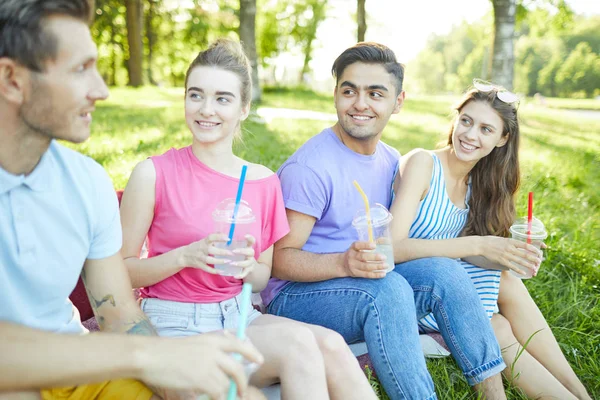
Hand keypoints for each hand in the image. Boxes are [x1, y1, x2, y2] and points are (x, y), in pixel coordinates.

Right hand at [142, 332, 263, 399]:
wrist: (150, 355)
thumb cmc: (166, 351)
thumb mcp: (193, 343)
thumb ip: (209, 350)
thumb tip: (222, 362)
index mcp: (212, 339)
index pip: (239, 344)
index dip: (251, 353)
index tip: (259, 360)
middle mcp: (214, 351)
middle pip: (238, 368)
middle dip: (242, 382)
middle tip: (241, 390)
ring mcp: (209, 365)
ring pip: (226, 384)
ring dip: (223, 392)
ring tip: (216, 395)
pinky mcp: (202, 379)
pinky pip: (217, 393)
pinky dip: (215, 398)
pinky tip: (208, 397)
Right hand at [179, 233, 232, 274]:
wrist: (184, 255)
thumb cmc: (197, 247)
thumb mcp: (204, 240)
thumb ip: (214, 237)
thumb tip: (225, 233)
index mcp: (203, 242)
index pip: (211, 237)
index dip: (219, 237)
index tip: (228, 238)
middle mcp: (201, 249)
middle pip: (211, 250)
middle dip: (221, 251)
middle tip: (231, 252)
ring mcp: (200, 258)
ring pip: (209, 260)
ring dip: (219, 261)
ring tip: (228, 261)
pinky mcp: (199, 265)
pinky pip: (207, 269)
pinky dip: (214, 271)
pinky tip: (222, 271)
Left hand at [229, 234, 257, 278]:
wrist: (248, 267)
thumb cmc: (239, 255)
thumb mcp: (236, 247)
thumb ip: (229, 242)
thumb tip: (219, 233)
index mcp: (247, 247)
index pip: (252, 241)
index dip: (250, 238)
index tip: (245, 236)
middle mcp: (250, 254)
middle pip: (251, 251)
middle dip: (243, 251)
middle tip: (234, 251)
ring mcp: (250, 262)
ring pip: (248, 263)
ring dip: (240, 263)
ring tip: (232, 263)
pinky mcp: (248, 270)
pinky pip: (245, 273)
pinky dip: (240, 275)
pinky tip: (234, 276)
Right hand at [343, 241, 388, 278]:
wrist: (342, 264)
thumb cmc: (354, 254)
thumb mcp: (356, 248)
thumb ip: (366, 246)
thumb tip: (383, 241)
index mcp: (352, 248)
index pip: (357, 245)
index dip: (366, 245)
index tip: (375, 245)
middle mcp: (351, 257)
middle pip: (363, 257)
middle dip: (374, 257)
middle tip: (384, 257)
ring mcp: (353, 266)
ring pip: (366, 267)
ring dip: (377, 266)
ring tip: (386, 265)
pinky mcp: (356, 273)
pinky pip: (367, 275)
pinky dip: (376, 275)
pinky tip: (383, 273)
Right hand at [481, 236, 542, 275]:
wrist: (481, 245)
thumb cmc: (491, 241)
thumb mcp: (503, 239)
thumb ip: (510, 242)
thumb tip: (517, 244)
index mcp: (511, 241)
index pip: (525, 245)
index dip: (533, 249)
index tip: (539, 252)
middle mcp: (510, 248)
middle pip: (525, 254)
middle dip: (533, 258)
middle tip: (539, 261)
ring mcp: (506, 255)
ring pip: (520, 261)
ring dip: (528, 265)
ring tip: (534, 268)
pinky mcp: (501, 261)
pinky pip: (512, 266)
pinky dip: (518, 270)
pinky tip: (523, 273)